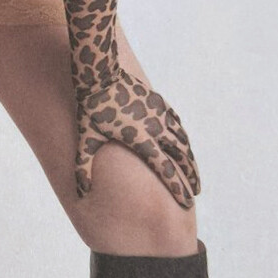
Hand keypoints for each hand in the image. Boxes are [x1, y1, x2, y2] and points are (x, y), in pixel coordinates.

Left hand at [74, 68, 201, 208]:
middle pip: (181, 156)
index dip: (177, 188)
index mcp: (141, 139)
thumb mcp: (87, 139)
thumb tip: (80, 192)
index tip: (186, 202)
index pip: (165, 170)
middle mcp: (156, 128)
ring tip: (194, 172)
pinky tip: (183, 143)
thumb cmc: (92, 108)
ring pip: (181, 139)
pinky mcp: (159, 102)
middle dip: (191, 176)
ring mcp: (160, 114)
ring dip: (189, 157)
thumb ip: (83, 166)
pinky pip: (176, 122)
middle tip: (196, 191)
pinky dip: (182, 136)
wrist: (101, 75)